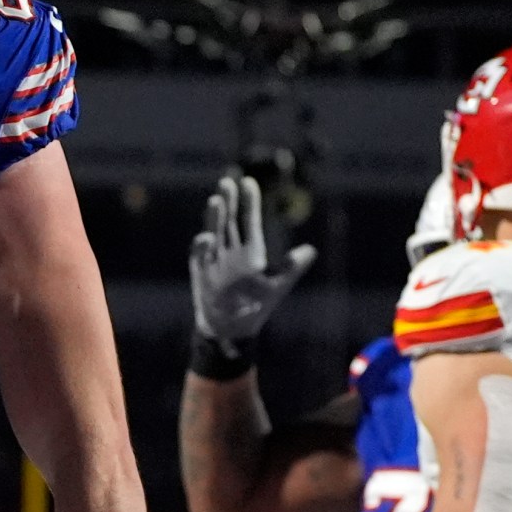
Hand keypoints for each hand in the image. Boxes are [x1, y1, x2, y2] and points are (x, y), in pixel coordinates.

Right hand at [188, 173, 315, 345]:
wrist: (231, 329)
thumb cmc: (255, 307)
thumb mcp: (278, 286)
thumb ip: (291, 268)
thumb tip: (311, 250)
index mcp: (251, 251)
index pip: (249, 220)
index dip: (249, 202)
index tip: (248, 182)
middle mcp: (231, 250)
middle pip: (229, 220)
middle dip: (229, 201)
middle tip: (227, 182)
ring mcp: (215, 259)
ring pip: (214, 231)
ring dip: (215, 217)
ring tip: (217, 201)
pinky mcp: (201, 271)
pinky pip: (200, 254)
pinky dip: (203, 245)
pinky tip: (208, 238)